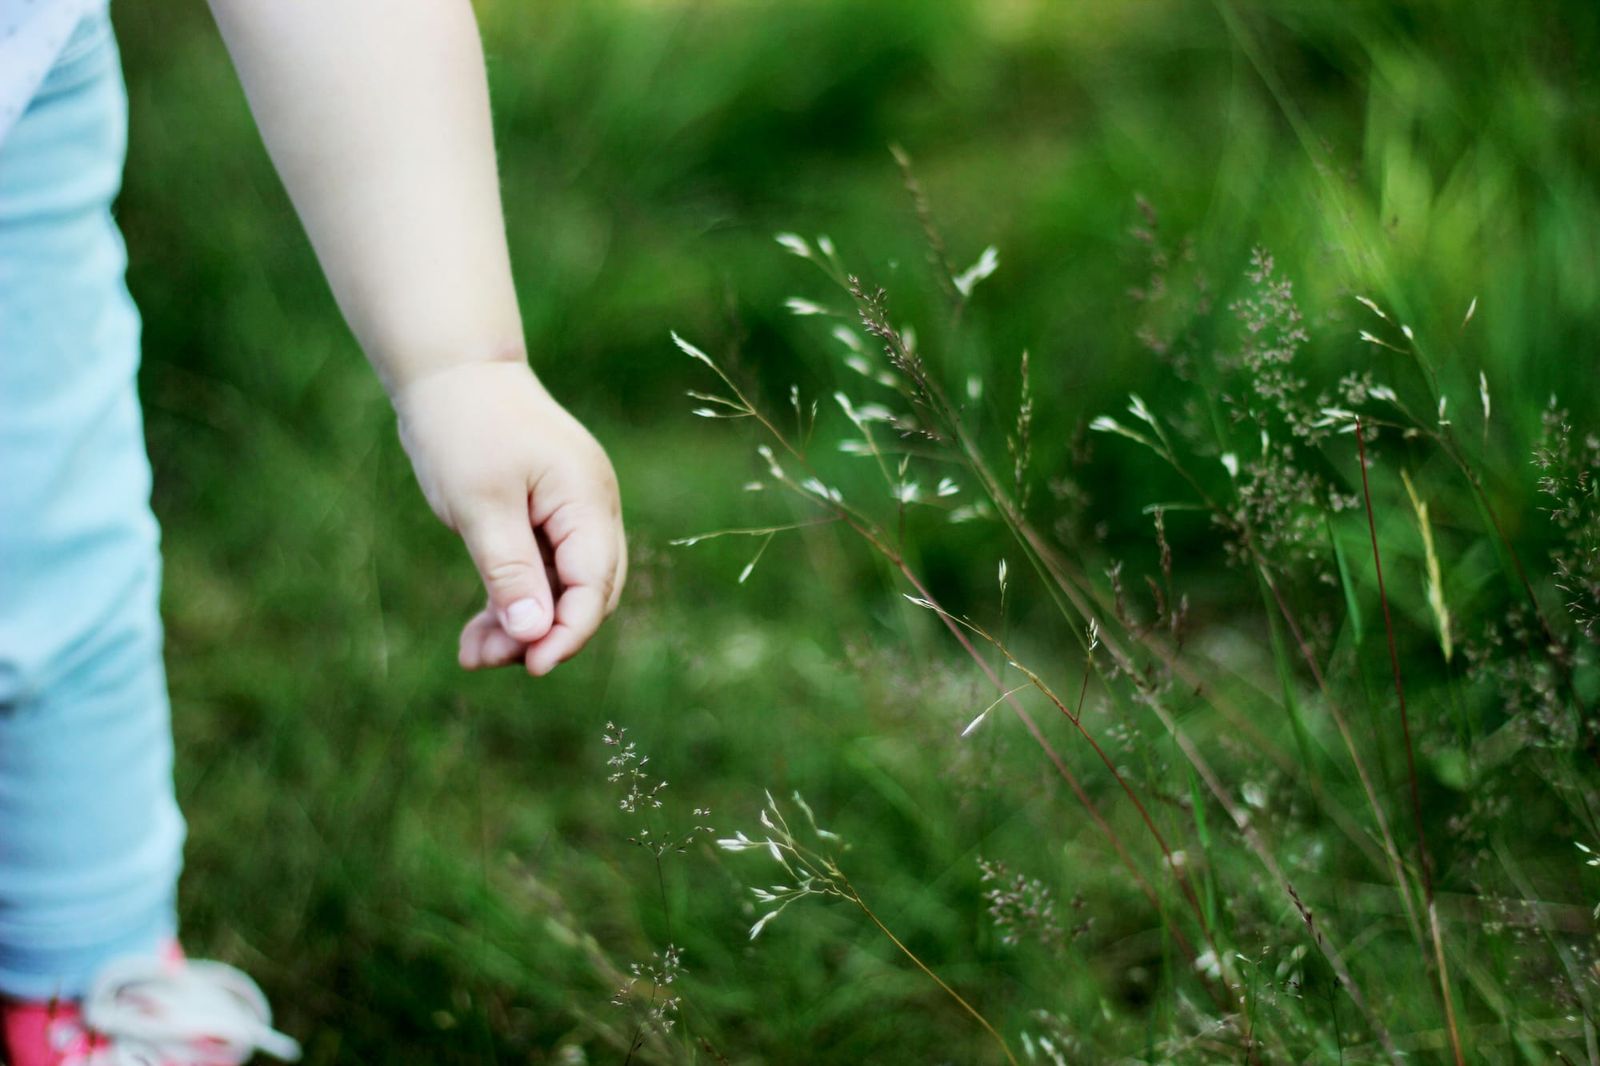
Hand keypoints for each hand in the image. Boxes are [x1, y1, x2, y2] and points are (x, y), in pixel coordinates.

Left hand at [394, 359, 624, 674]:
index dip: (569, 632)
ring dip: (522, 626)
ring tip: (470, 654)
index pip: (594, 582)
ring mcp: (570, 514)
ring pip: (560, 590)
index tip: (531, 667)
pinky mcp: (544, 520)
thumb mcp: (480, 505)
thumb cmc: (465, 428)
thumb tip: (534, 636)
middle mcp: (590, 510)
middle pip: (586, 594)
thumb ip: (510, 571)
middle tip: (486, 660)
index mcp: (586, 499)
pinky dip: (511, 603)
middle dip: (543, 635)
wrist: (452, 372)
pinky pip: (539, 574)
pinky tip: (476, 634)